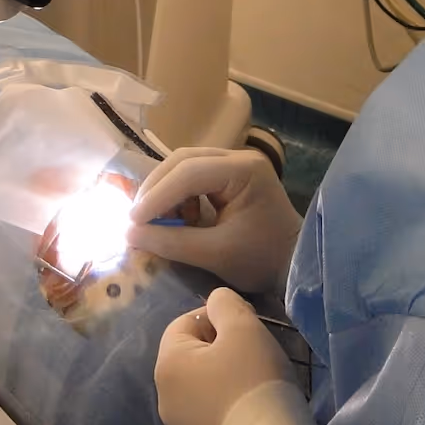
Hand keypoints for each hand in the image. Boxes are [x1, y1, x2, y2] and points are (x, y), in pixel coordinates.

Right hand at [129, 147, 301, 295]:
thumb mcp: (214, 255)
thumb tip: (129, 234)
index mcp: (243, 170)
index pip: (188, 173)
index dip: (157, 196)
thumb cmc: (261, 261)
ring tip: (156, 221)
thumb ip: (171, 242)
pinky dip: (178, 195)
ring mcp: (235, 165)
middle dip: (156, 190)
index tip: (132, 221)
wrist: (296, 266)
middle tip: (137, 219)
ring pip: (184, 166)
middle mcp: (239, 158)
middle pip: (183, 161)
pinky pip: (193, 177)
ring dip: (165, 192)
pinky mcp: (230, 176)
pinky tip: (177, 218)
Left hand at [155, 288, 315, 424]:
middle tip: (255, 354)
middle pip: (191, 358)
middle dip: (220, 350)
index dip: (216, 318)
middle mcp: (164, 398)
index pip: (184, 324)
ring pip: (201, 390)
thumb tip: (216, 301)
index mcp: (167, 364)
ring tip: (256, 385)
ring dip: (223, 382)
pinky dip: (228, 411)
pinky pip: (212, 420)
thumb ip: (225, 304)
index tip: (247, 327)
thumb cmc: (254, 381)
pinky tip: (252, 414)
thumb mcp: (244, 328)